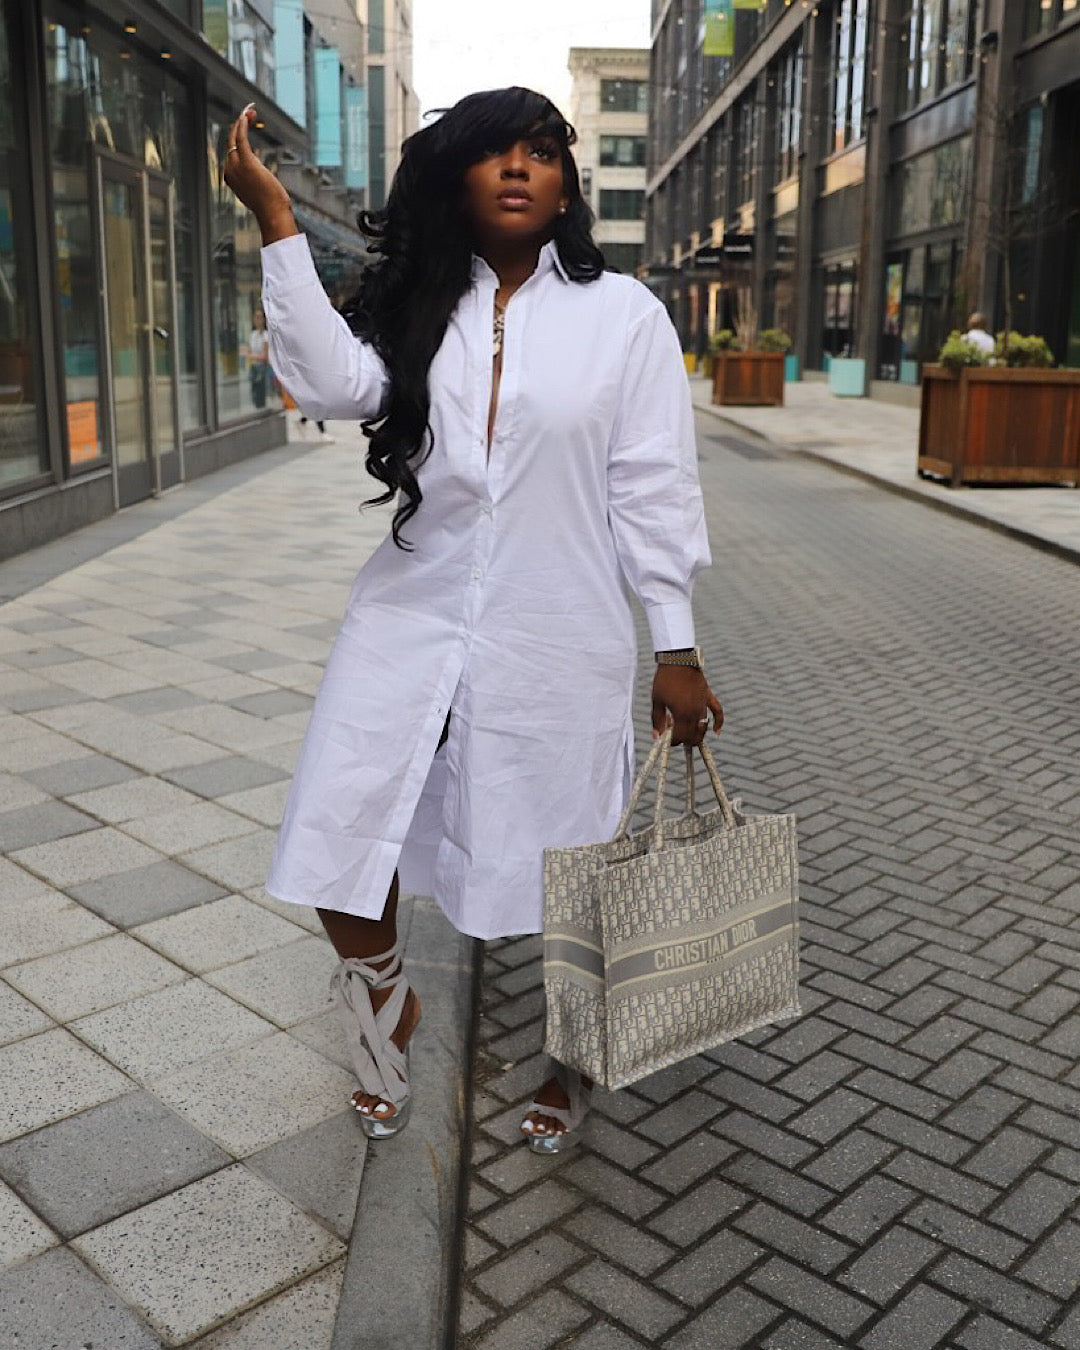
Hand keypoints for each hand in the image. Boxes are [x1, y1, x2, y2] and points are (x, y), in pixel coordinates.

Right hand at [223, 105, 297, 245]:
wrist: (272, 213)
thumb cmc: (270, 206)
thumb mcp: (258, 192)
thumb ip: (254, 180)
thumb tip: (260, 173)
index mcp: (230, 177)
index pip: (231, 152)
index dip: (237, 137)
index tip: (246, 128)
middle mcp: (229, 170)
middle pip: (230, 141)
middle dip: (239, 125)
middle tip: (249, 113)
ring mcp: (236, 166)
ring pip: (234, 137)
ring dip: (242, 121)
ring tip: (250, 110)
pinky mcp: (246, 162)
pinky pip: (241, 138)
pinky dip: (243, 125)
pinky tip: (246, 116)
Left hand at [651, 666, 723, 746]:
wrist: (677, 659)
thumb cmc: (664, 679)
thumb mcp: (657, 701)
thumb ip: (657, 720)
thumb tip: (656, 736)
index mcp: (682, 714)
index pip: (680, 737)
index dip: (672, 741)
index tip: (664, 738)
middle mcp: (695, 712)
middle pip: (693, 735)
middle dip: (684, 740)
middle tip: (675, 737)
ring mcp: (703, 704)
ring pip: (704, 727)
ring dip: (696, 734)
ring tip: (687, 734)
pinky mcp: (708, 696)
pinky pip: (718, 712)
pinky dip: (719, 723)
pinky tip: (717, 732)